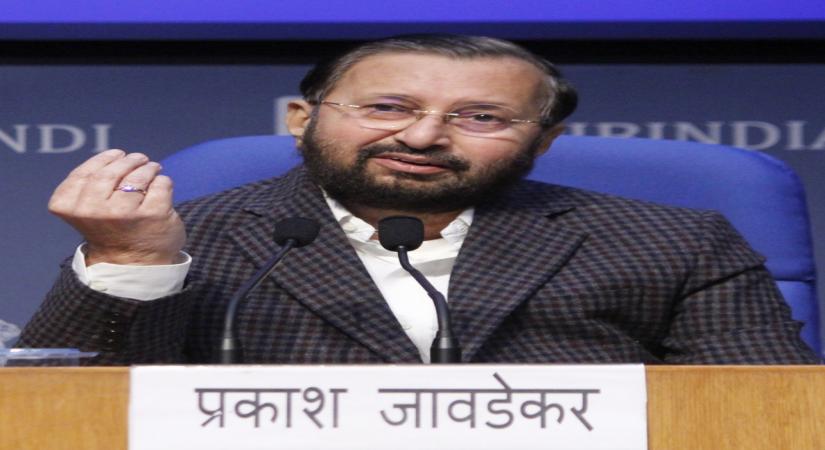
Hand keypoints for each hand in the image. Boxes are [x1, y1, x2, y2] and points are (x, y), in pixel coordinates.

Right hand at [48, 149, 185, 265]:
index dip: (105, 159)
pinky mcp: (153, 213)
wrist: (134, 264)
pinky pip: (161, 184)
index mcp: (70, 206)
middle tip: (140, 158)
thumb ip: (90, 186)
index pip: (87, 172)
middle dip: (130, 160)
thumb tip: (114, 156)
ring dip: (149, 168)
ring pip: (140, 175)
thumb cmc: (112, 232)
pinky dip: (163, 181)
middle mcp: (94, 209)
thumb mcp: (87, 211)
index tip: (117, 154)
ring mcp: (125, 211)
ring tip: (152, 168)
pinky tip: (161, 186)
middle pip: (113, 171)